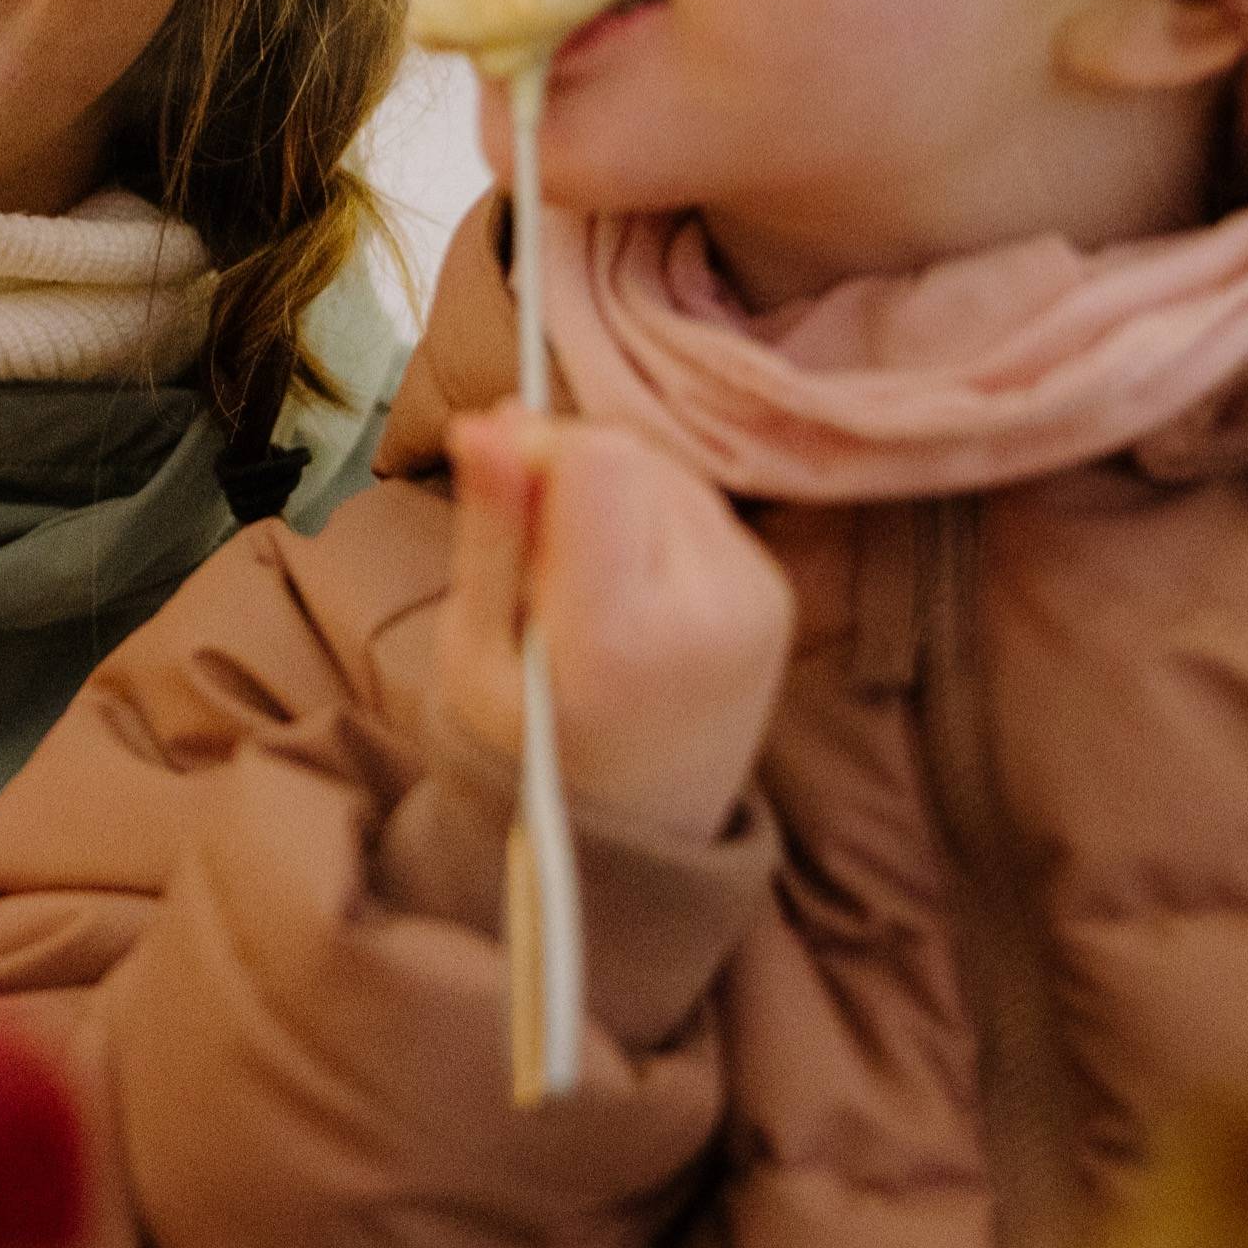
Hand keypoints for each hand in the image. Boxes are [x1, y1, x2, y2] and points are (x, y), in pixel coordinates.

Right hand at [433, 406, 791, 836]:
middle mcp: (711, 611)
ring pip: (664, 469)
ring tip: (583, 583)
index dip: (537, 449)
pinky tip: (628, 591)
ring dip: (612, 497)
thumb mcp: (472, 648)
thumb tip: (492, 416)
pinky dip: (650, 525)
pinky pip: (696, 504)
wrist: (633, 832)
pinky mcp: (774, 591)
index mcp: (622, 638)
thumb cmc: (528, 745)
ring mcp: (757, 601)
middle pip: (630, 454)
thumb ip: (490, 532)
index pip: (600, 461)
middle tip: (536, 563)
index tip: (499, 490)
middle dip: (569, 477)